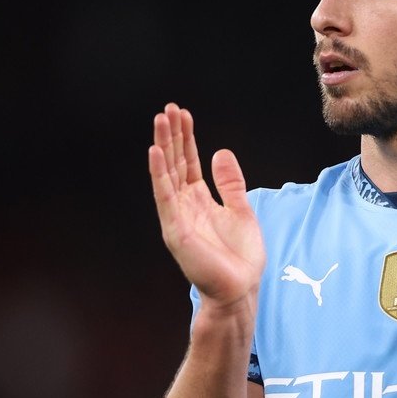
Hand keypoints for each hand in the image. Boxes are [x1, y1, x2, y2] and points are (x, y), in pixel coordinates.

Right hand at [148, 104, 265, 307]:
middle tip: (168, 108)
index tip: (182, 114)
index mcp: (198, 200)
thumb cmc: (240, 257)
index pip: (187, 162)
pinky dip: (159, 175)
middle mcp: (183, 206)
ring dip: (162, 147)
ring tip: (160, 121)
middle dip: (171, 135)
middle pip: (174, 163)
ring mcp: (177, 217)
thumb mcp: (241, 210)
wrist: (240, 289)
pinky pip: (164, 198)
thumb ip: (230, 183)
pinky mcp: (176, 231)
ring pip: (166, 175)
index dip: (185, 138)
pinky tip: (155, 153)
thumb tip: (220, 152)